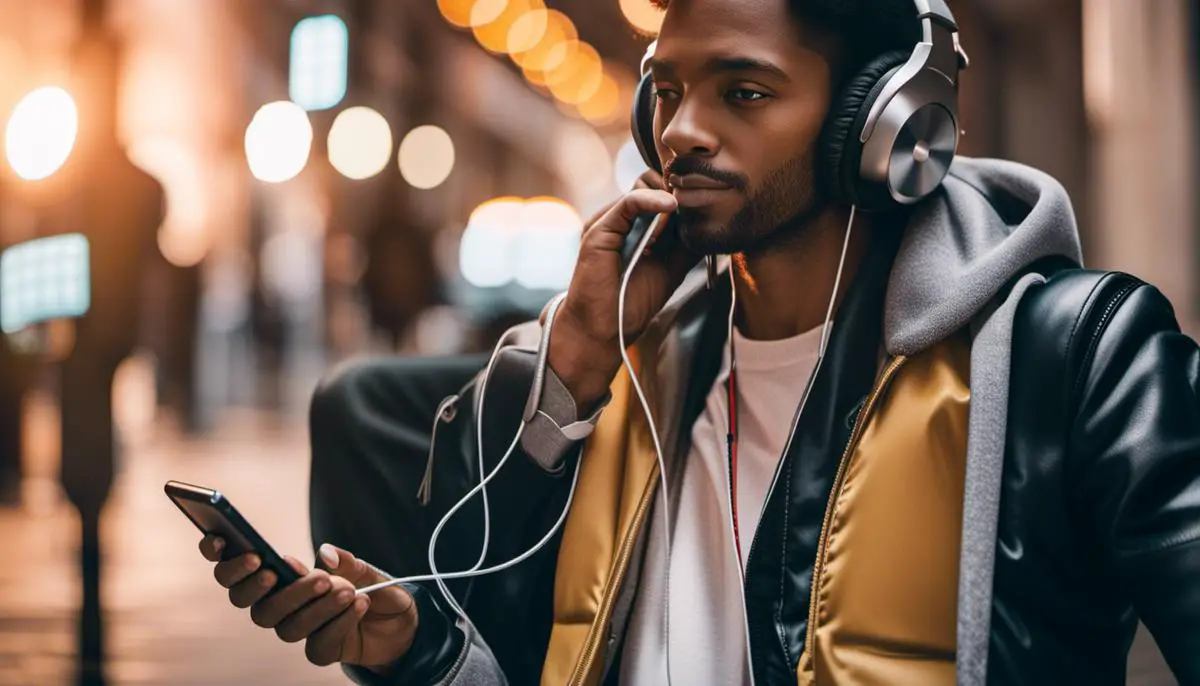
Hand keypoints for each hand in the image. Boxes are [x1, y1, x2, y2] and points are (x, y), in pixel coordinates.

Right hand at [200, 536, 417, 671]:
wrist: (399, 621)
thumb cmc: (369, 586)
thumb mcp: (362, 567)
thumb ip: (344, 561)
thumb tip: (323, 555)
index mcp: (277, 576)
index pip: (232, 569)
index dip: (220, 555)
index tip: (222, 539)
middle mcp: (278, 604)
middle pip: (243, 601)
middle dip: (257, 584)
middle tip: (277, 569)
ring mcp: (296, 628)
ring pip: (282, 625)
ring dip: (310, 603)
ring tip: (343, 587)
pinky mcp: (319, 650)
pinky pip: (317, 644)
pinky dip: (339, 621)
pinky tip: (360, 604)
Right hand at [549, 170, 699, 408]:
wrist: (604, 329)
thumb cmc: (633, 304)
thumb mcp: (672, 269)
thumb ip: (686, 245)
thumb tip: (708, 223)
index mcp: (636, 227)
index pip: (662, 195)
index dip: (683, 196)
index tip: (704, 201)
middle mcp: (621, 221)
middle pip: (654, 184)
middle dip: (678, 192)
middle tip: (695, 206)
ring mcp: (609, 222)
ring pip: (644, 188)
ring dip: (668, 201)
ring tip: (678, 220)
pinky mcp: (600, 228)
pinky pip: (629, 201)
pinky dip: (652, 199)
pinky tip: (671, 206)